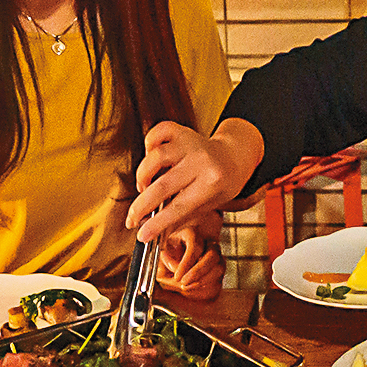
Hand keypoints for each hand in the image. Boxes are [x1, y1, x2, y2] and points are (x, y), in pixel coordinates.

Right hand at [129, 118, 259, 242]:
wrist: (233, 157)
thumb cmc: (219, 185)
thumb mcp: (208, 206)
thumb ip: (180, 219)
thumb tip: (152, 234)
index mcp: (212, 183)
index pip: (179, 207)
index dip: (157, 223)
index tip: (141, 235)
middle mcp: (202, 161)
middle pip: (162, 186)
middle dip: (141, 207)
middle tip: (133, 219)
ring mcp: (191, 143)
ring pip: (155, 157)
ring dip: (142, 176)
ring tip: (144, 187)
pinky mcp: (181, 131)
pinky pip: (157, 133)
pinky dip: (148, 145)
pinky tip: (150, 159)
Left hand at [155, 222, 225, 298]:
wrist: (193, 242)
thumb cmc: (178, 245)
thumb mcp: (167, 250)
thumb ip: (166, 261)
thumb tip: (167, 277)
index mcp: (194, 234)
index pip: (195, 248)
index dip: (186, 264)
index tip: (177, 277)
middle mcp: (210, 243)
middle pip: (212, 257)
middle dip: (197, 272)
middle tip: (183, 283)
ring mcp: (219, 255)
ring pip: (218, 269)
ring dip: (203, 281)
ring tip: (187, 287)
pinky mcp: (221, 267)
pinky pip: (218, 279)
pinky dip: (206, 287)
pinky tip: (193, 289)